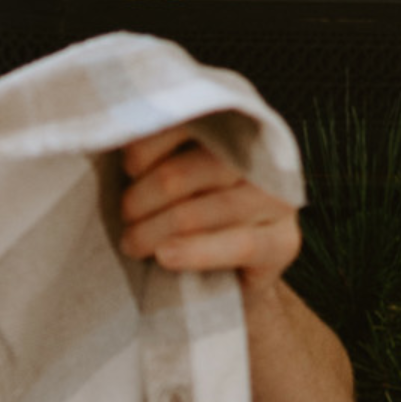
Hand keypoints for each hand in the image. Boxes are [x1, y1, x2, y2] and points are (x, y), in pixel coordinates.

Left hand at [117, 124, 300, 294]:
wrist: (225, 277)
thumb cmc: (184, 216)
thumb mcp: (166, 179)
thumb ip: (154, 154)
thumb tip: (116, 138)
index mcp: (236, 128)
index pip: (187, 123)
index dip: (147, 146)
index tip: (128, 169)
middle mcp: (264, 157)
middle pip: (184, 173)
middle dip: (142, 198)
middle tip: (125, 217)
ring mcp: (278, 200)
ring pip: (201, 211)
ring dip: (154, 231)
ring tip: (132, 244)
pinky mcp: (284, 242)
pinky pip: (237, 244)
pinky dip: (196, 252)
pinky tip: (165, 256)